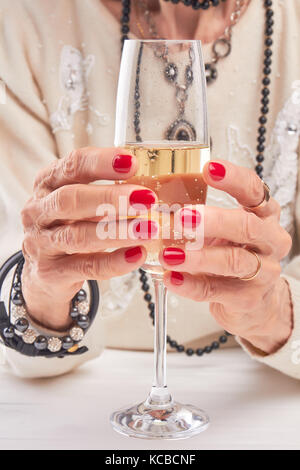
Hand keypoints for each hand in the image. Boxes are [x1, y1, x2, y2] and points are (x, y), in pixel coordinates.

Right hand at [21, 147, 157, 329]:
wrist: (41, 274)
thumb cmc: (67, 227)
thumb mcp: (78, 203)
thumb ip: (104, 192)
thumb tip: (150, 186)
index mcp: (47, 184)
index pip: (71, 166)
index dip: (101, 163)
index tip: (132, 162)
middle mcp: (38, 212)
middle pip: (71, 199)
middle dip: (110, 198)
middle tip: (146, 198)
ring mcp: (42, 244)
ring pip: (78, 236)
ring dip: (117, 232)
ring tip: (149, 229)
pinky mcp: (51, 273)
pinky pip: (87, 267)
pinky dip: (114, 262)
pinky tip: (137, 255)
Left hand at [161, 160, 292, 354]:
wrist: (254, 302)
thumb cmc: (234, 255)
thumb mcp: (225, 231)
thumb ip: (202, 216)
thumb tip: (153, 202)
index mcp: (264, 215)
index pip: (254, 191)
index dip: (233, 178)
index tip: (208, 168)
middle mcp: (270, 241)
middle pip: (246, 226)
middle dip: (213, 221)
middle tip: (182, 216)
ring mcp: (263, 272)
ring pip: (233, 261)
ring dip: (198, 257)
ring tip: (168, 254)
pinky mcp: (248, 299)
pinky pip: (216, 290)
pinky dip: (190, 284)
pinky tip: (171, 278)